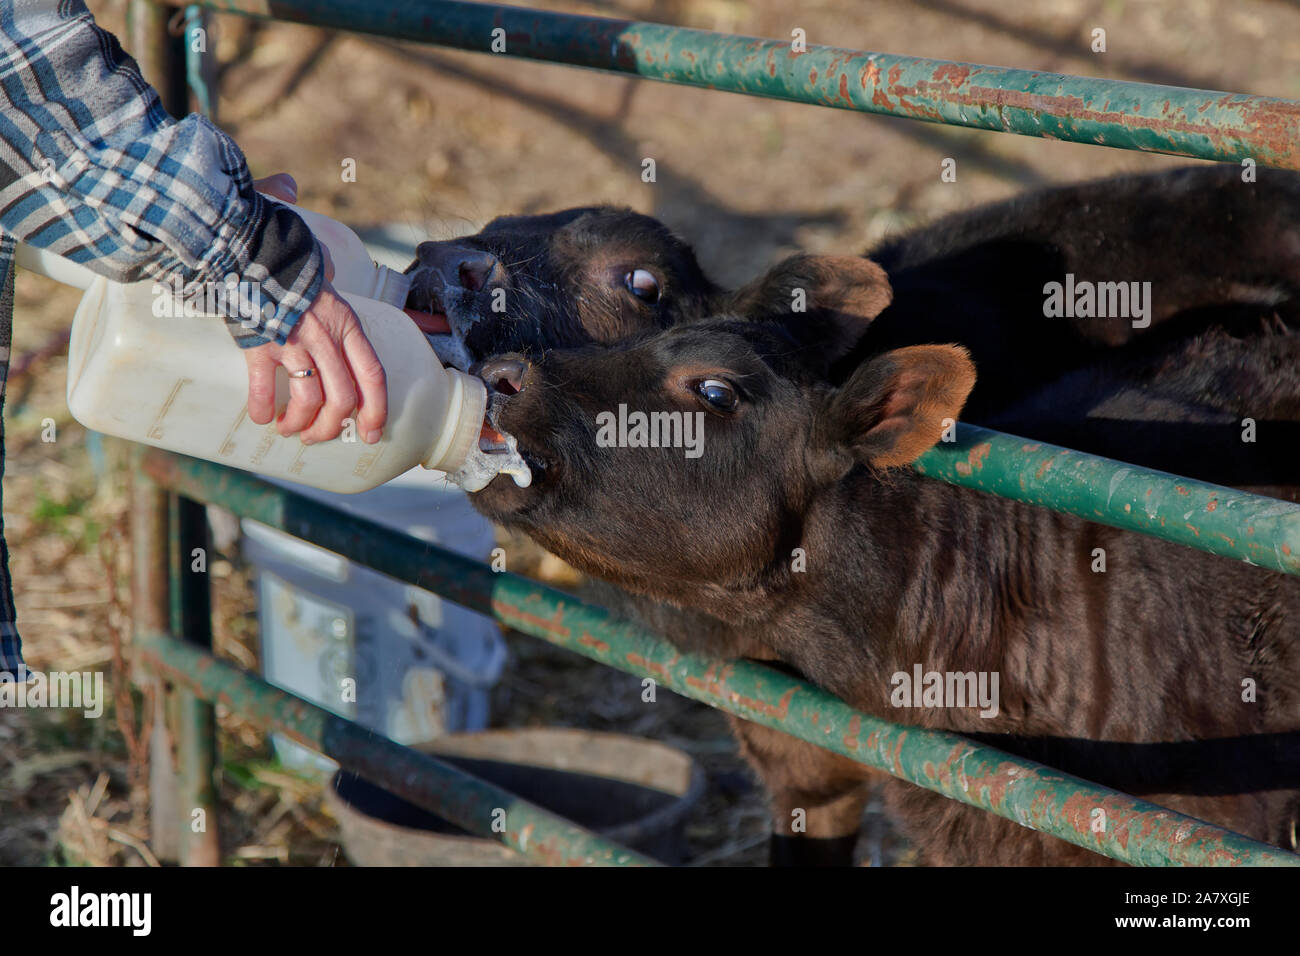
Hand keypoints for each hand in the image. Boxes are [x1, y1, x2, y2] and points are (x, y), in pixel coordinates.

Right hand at [244, 280, 387, 443]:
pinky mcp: (261, 346)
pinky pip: (264, 389)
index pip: (373, 376)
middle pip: (342, 398)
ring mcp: (293, 343)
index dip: (376, 410)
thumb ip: (344, 326)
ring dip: (299, 423)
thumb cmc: (298, 283)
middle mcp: (326, 339)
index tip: (371, 433)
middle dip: (330, 427)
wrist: (259, 257)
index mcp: (348, 328)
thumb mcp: (334, 300)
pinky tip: (262, 416)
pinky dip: (263, 409)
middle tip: (316, 436)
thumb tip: (353, 349)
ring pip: (308, 400)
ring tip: (289, 429)